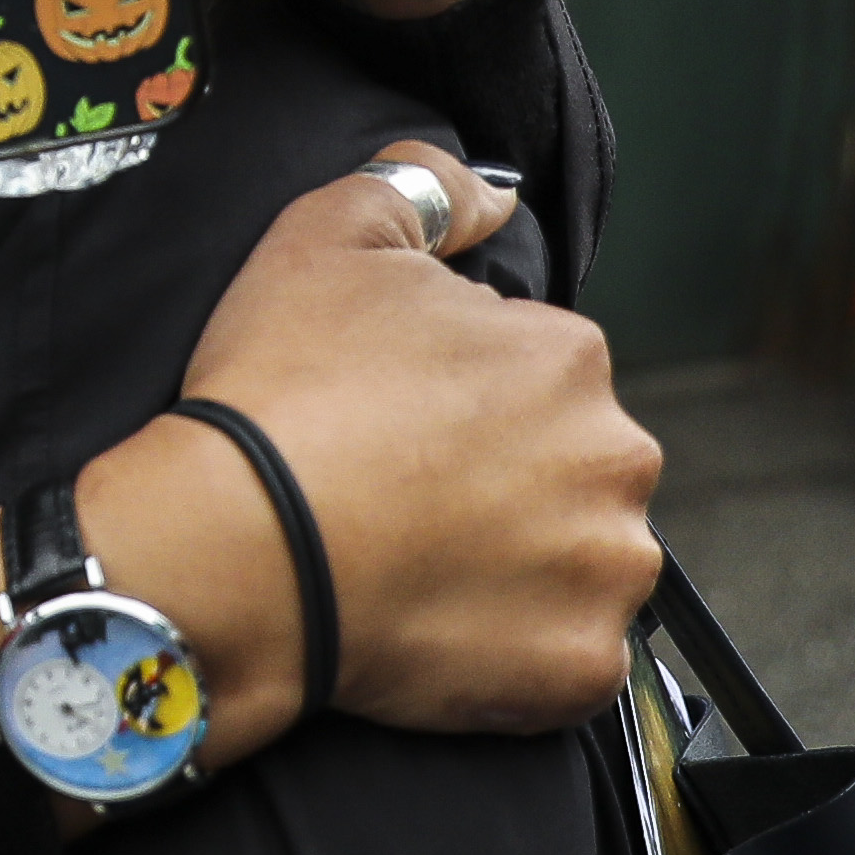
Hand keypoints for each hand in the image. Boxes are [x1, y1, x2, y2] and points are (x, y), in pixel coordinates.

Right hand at [73, 146, 661, 760]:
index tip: (394, 422)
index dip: (458, 396)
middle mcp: (617, 457)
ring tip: (420, 568)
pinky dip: (514, 649)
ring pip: (581, 560)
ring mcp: (606, 570)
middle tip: (405, 498)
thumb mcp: (325, 235)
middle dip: (510, 479)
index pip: (536, 372)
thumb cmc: (278, 390)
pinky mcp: (581, 665)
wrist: (237, 547)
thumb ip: (422, 189)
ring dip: (524, 564)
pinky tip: (435, 627)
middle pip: (573, 466)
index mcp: (569, 356)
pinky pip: (565, 657)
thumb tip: (491, 198)